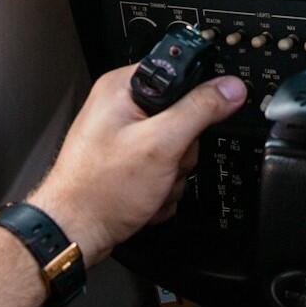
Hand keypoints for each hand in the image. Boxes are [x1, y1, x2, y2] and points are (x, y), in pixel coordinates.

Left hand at [29, 65, 247, 264]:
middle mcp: (122, 108)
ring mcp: (125, 139)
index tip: (196, 122)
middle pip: (184, 118)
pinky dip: (161, 188)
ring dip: (172, 175)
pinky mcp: (129, 164)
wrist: (75, 232)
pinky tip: (144, 196)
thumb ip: (199, 110)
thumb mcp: (161, 144)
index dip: (195, 98)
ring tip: (150, 185)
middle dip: (181, 151)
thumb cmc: (99, 189)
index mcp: (124, 88)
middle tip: (163, 163)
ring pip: (178, 149)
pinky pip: (165, 169)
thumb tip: (230, 88)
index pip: (179, 74)